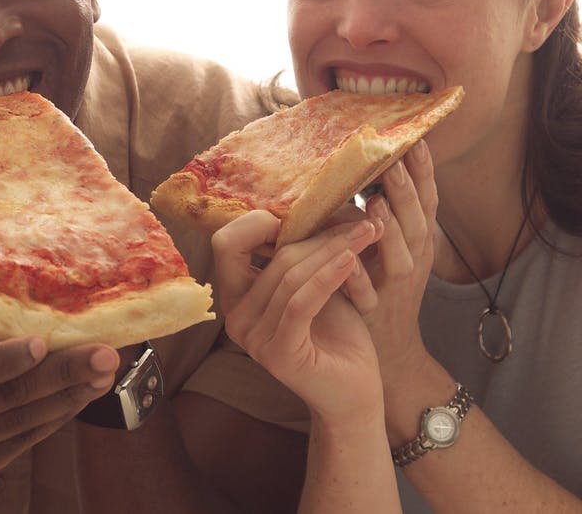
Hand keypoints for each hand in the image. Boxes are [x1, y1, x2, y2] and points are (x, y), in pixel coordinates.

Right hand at [0, 326, 117, 503]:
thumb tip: (23, 300)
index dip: (5, 359)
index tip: (44, 342)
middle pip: (7, 398)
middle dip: (63, 375)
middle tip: (105, 355)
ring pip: (22, 422)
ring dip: (70, 397)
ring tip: (103, 373)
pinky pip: (23, 443)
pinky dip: (55, 419)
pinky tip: (78, 398)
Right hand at [214, 211, 384, 421]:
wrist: (356, 394)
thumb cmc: (337, 336)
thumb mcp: (314, 285)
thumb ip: (300, 254)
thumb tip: (309, 201)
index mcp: (236, 297)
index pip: (227, 243)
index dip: (259, 221)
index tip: (307, 212)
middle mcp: (235, 318)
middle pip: (269, 255)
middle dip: (316, 233)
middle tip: (358, 219)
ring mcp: (253, 338)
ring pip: (290, 274)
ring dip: (334, 249)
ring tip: (368, 233)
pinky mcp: (278, 353)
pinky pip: (302, 301)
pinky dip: (329, 275)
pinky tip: (353, 259)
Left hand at [357, 141, 437, 380]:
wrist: (386, 348)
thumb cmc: (379, 284)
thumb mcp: (387, 243)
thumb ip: (378, 211)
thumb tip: (360, 166)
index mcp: (416, 240)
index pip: (427, 201)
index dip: (424, 173)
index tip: (416, 140)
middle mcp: (413, 261)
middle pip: (418, 223)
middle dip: (407, 192)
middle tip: (394, 161)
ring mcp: (395, 289)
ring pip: (400, 258)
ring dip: (388, 231)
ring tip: (374, 204)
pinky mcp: (373, 313)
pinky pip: (366, 296)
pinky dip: (356, 278)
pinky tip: (345, 261)